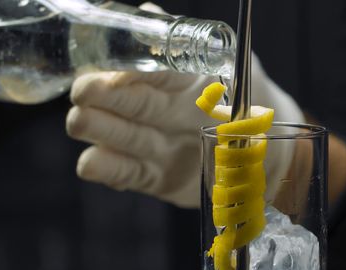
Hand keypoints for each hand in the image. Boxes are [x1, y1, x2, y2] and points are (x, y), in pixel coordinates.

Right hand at [66, 59, 304, 207]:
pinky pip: (126, 172)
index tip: (116, 69)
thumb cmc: (250, 105)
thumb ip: (207, 50)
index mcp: (179, 79)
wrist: (265, 156)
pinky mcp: (150, 175)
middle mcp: (159, 109)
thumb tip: (156, 17)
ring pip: (120, 134)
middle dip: (102, 94)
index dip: (133, 69)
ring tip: (80, 122)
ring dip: (99, 128)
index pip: (152, 70)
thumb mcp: (238, 71)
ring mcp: (153, 143)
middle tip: (84, 91)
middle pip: (127, 100)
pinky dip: (107, 169)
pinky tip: (90, 163)